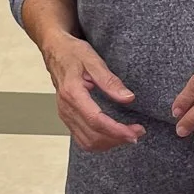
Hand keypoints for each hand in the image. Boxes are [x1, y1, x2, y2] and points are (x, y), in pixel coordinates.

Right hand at [41, 35, 143, 151]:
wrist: (55, 51)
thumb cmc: (72, 53)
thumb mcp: (93, 60)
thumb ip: (110, 81)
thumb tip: (128, 98)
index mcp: (72, 93)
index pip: (96, 120)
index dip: (117, 130)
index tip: (135, 132)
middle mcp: (66, 108)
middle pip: (93, 136)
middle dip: (117, 138)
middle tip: (138, 131)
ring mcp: (65, 115)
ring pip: (87, 142)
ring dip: (109, 143)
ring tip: (128, 133)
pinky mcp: (67, 118)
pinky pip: (82, 139)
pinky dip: (100, 142)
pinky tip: (112, 134)